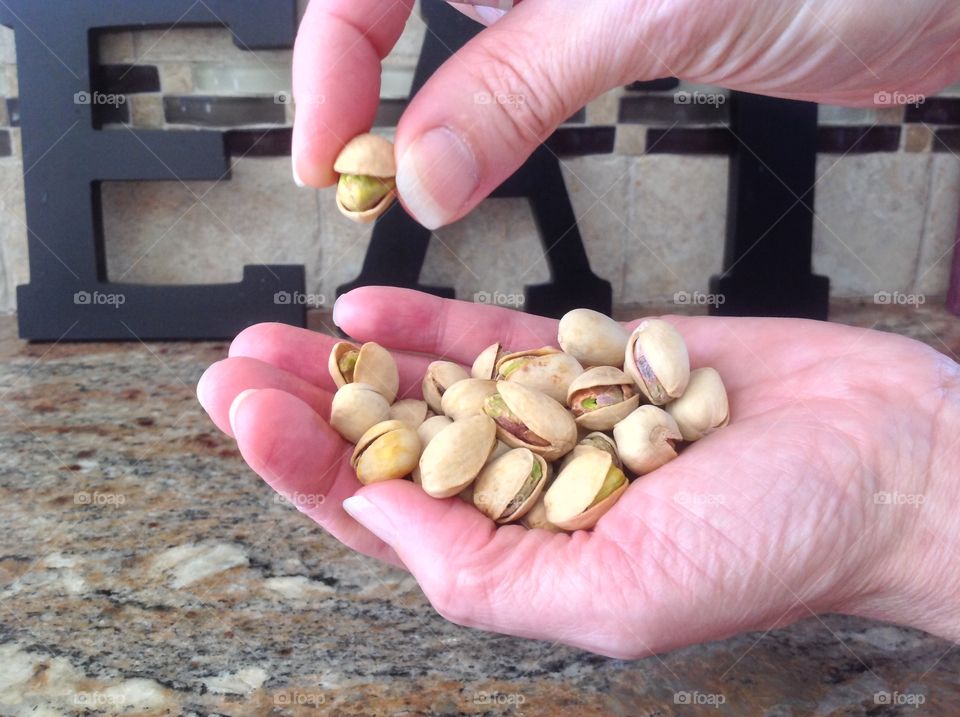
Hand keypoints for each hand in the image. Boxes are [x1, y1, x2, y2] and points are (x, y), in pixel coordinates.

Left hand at [197, 287, 959, 656]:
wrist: (884, 458)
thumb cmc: (781, 543)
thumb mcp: (619, 594)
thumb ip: (485, 572)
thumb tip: (377, 519)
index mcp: (522, 557)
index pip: (383, 517)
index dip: (303, 467)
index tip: (246, 413)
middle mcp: (526, 487)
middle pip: (388, 446)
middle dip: (304, 409)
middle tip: (235, 369)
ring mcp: (553, 415)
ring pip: (427, 386)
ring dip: (348, 362)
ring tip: (274, 334)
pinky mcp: (589, 356)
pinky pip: (493, 337)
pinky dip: (432, 323)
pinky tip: (372, 308)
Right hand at [291, 0, 959, 227]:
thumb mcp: (648, 6)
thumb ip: (516, 84)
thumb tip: (417, 172)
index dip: (328, 63)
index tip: (328, 159)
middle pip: (389, 8)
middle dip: (362, 93)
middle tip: (356, 180)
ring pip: (449, 50)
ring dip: (421, 120)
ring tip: (400, 183)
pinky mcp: (598, 25)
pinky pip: (508, 76)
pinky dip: (482, 124)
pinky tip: (472, 158)